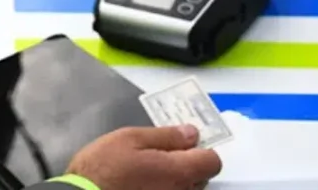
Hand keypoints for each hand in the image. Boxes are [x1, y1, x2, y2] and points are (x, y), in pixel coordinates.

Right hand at [67, 125, 222, 189]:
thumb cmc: (104, 166)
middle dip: (188, 162)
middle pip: (201, 176)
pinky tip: (143, 183)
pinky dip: (164, 188)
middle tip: (160, 153)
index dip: (201, 148)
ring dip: (175, 178)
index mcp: (178, 172)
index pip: (212, 161)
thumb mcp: (130, 138)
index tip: (183, 142)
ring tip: (149, 170)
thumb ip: (165, 135)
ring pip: (186, 189)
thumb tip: (192, 133)